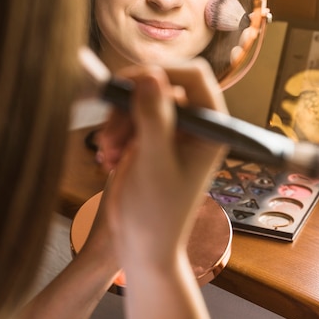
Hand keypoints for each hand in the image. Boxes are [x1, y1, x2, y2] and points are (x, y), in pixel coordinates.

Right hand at [97, 58, 227, 267]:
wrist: (142, 246)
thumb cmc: (157, 213)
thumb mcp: (154, 163)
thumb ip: (154, 118)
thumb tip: (150, 75)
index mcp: (211, 128)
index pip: (193, 76)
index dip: (160, 72)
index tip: (127, 85)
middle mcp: (194, 125)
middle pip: (161, 86)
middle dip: (130, 105)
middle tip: (109, 132)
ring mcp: (171, 132)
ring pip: (139, 101)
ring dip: (117, 122)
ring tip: (107, 153)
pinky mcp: (150, 141)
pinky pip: (128, 119)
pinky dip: (114, 133)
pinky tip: (107, 159)